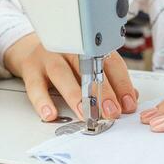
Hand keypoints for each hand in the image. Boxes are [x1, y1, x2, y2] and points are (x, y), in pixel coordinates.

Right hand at [4, 33, 137, 120]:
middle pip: (90, 69)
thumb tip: (132, 98)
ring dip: (76, 96)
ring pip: (63, 74)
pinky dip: (43, 100)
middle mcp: (72, 50)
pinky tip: (51, 114)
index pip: (112, 65)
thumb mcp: (92, 68)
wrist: (33, 49)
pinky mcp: (31, 67)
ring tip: (85, 114)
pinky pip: (35, 84)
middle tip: (111, 112)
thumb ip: (112, 81)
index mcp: (91, 50)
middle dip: (103, 92)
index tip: (129, 104)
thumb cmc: (69, 62)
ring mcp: (50, 57)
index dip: (122, 85)